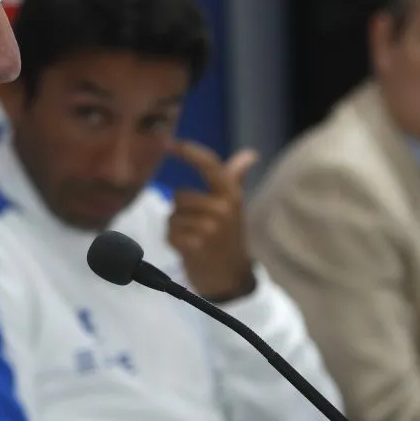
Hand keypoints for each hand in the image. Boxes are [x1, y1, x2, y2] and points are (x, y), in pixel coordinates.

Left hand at [167, 140, 258, 300]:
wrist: (231, 277)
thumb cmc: (228, 238)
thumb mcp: (234, 206)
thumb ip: (235, 177)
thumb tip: (250, 154)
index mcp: (231, 194)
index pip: (209, 165)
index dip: (189, 152)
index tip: (169, 142)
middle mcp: (222, 208)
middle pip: (180, 195)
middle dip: (182, 210)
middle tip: (198, 226)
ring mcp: (210, 228)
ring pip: (172, 215)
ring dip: (177, 227)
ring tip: (194, 238)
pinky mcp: (196, 245)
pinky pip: (169, 233)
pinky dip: (173, 241)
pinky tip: (189, 248)